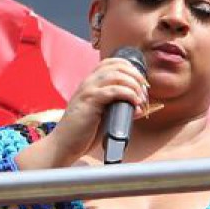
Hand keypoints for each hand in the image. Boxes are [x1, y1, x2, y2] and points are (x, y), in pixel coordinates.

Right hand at [39, 54, 155, 166]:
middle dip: (136, 76)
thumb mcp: (103, 116)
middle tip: (145, 90)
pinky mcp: (90, 101)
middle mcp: (88, 82)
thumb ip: (119, 108)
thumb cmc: (83, 132)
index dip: (130, 68)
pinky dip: (128, 94)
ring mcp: (88, 90)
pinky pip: (114, 90)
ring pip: (117, 75)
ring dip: (134, 85)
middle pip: (117, 66)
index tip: (141, 82)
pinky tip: (135, 103)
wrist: (64, 145)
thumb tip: (139, 107)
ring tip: (141, 98)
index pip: (112, 63)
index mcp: (90, 83)